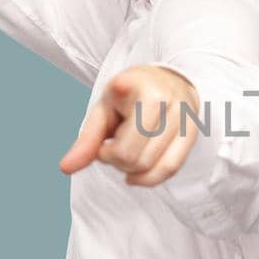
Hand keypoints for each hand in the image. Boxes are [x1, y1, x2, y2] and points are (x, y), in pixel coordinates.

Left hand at [59, 66, 202, 185]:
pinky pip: (171, 168)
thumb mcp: (103, 110)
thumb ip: (87, 140)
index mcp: (140, 90)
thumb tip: (65, 168)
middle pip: (136, 159)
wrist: (168, 80)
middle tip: (114, 147)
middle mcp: (167, 101)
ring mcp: (184, 117)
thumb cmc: (130, 95)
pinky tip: (136, 175)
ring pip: (152, 166)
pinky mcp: (192, 131)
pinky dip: (150, 178)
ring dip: (133, 169)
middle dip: (118, 162)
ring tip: (128, 152)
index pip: (122, 146)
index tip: (104, 141)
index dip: (105, 152)